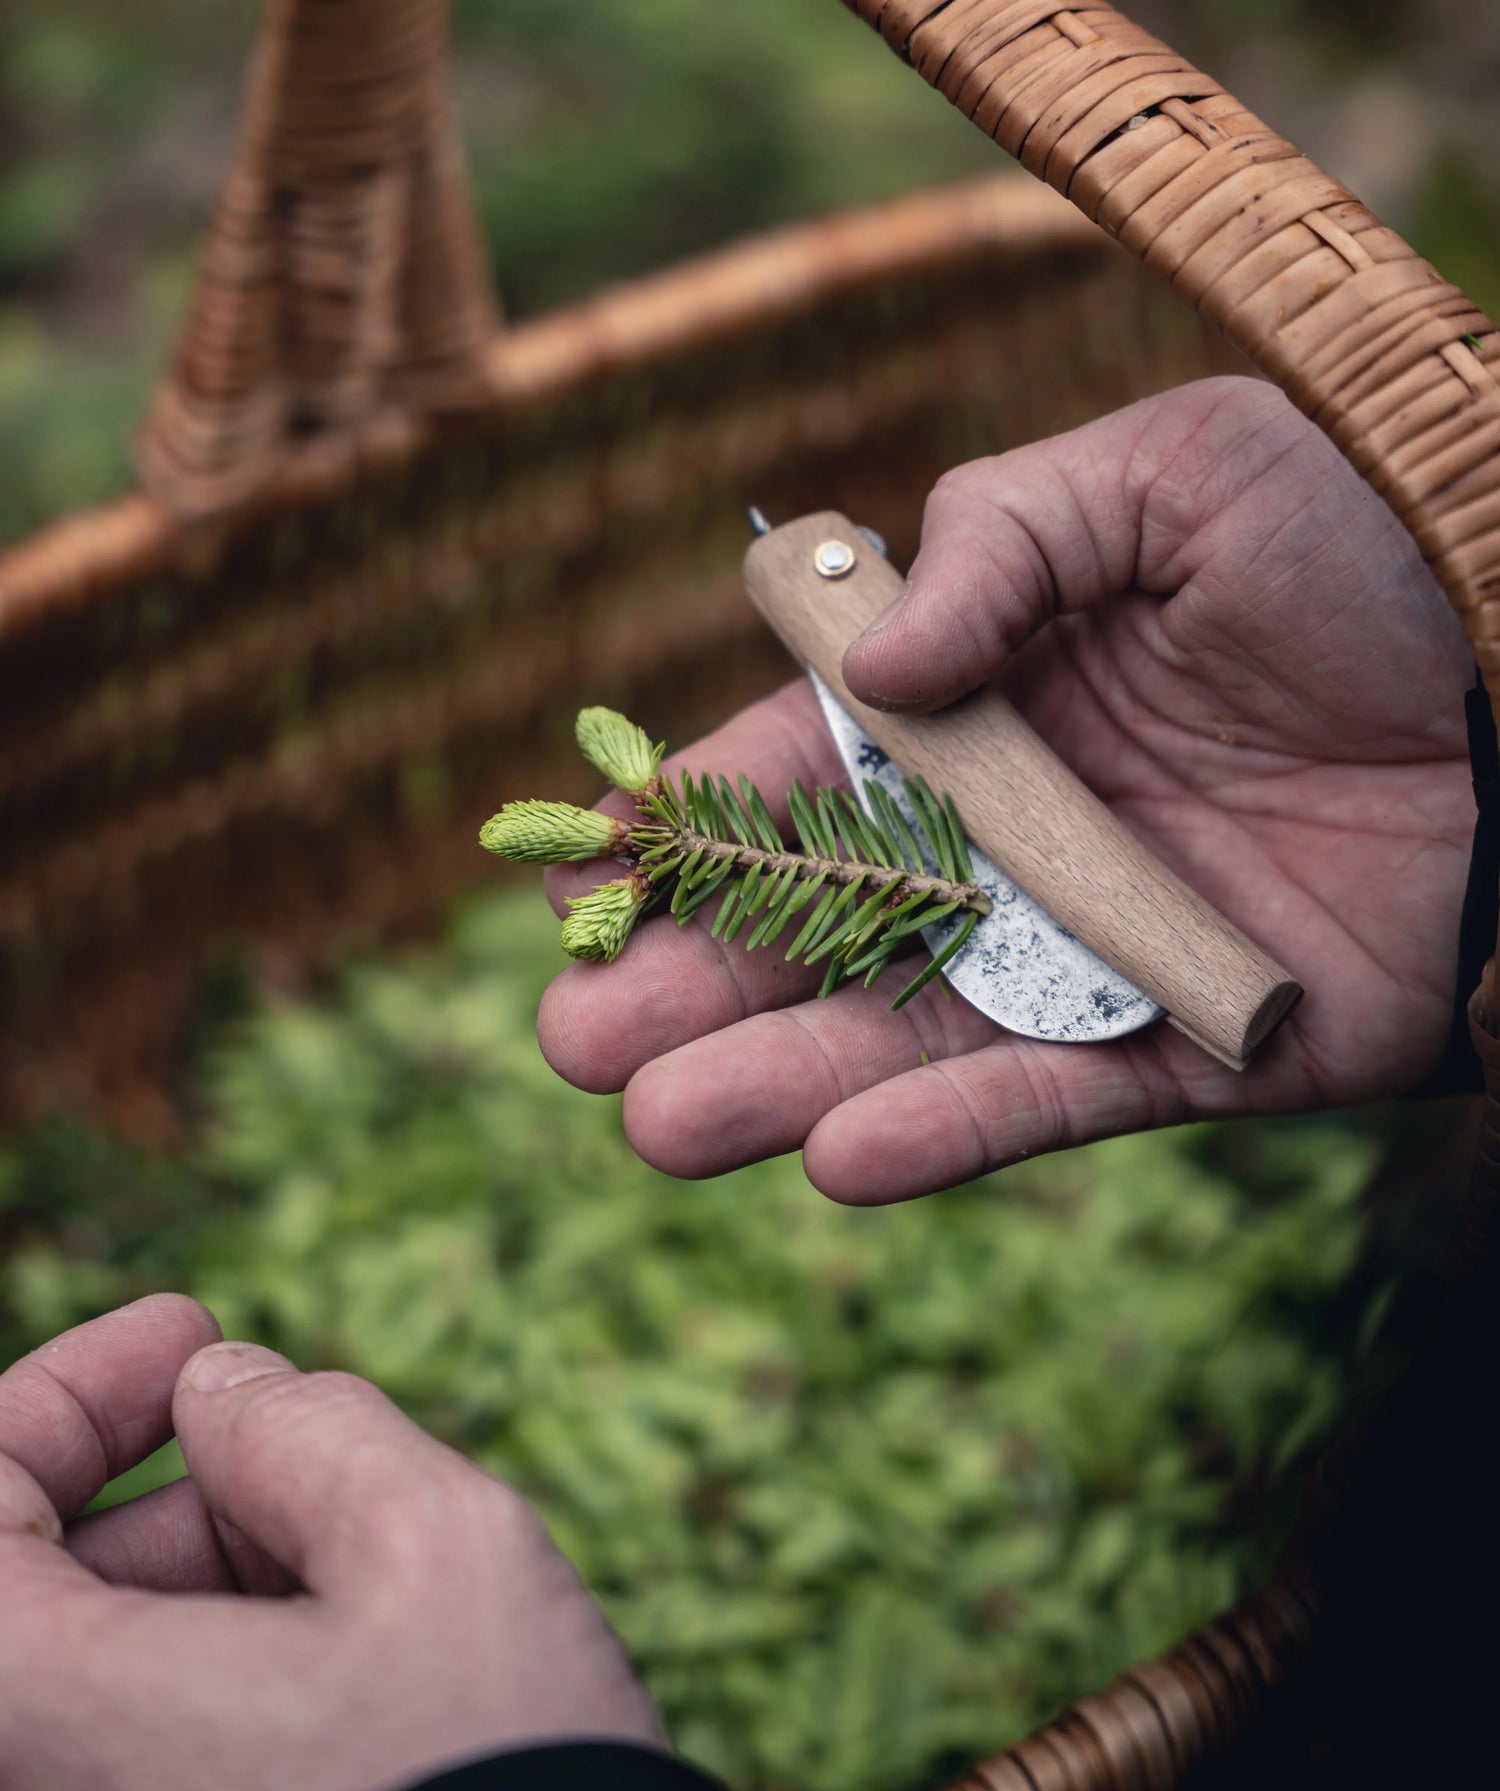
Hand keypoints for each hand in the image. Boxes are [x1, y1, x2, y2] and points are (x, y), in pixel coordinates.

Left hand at [0, 1297, 660, 1790]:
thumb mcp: (439, 1545)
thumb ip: (308, 1426)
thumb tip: (225, 1394)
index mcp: (36, 1718)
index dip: (71, 1388)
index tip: (194, 1331)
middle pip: (35, 1594)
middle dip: (174, 1494)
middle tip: (317, 1460)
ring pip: (98, 1681)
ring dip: (211, 1587)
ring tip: (366, 1572)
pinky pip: (145, 1760)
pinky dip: (225, 1683)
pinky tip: (355, 1672)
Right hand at [538, 378, 1473, 1202]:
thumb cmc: (1358, 559)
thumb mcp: (1173, 472)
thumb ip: (1006, 535)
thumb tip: (875, 666)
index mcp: (979, 705)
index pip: (795, 774)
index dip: (684, 830)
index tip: (582, 882)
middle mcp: (1004, 841)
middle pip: (815, 926)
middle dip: (689, 981)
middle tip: (574, 1042)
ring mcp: (1078, 954)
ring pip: (898, 1032)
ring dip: (774, 1080)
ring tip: (655, 1125)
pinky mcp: (1169, 1047)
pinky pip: (1043, 1099)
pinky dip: (947, 1129)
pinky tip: (838, 1158)